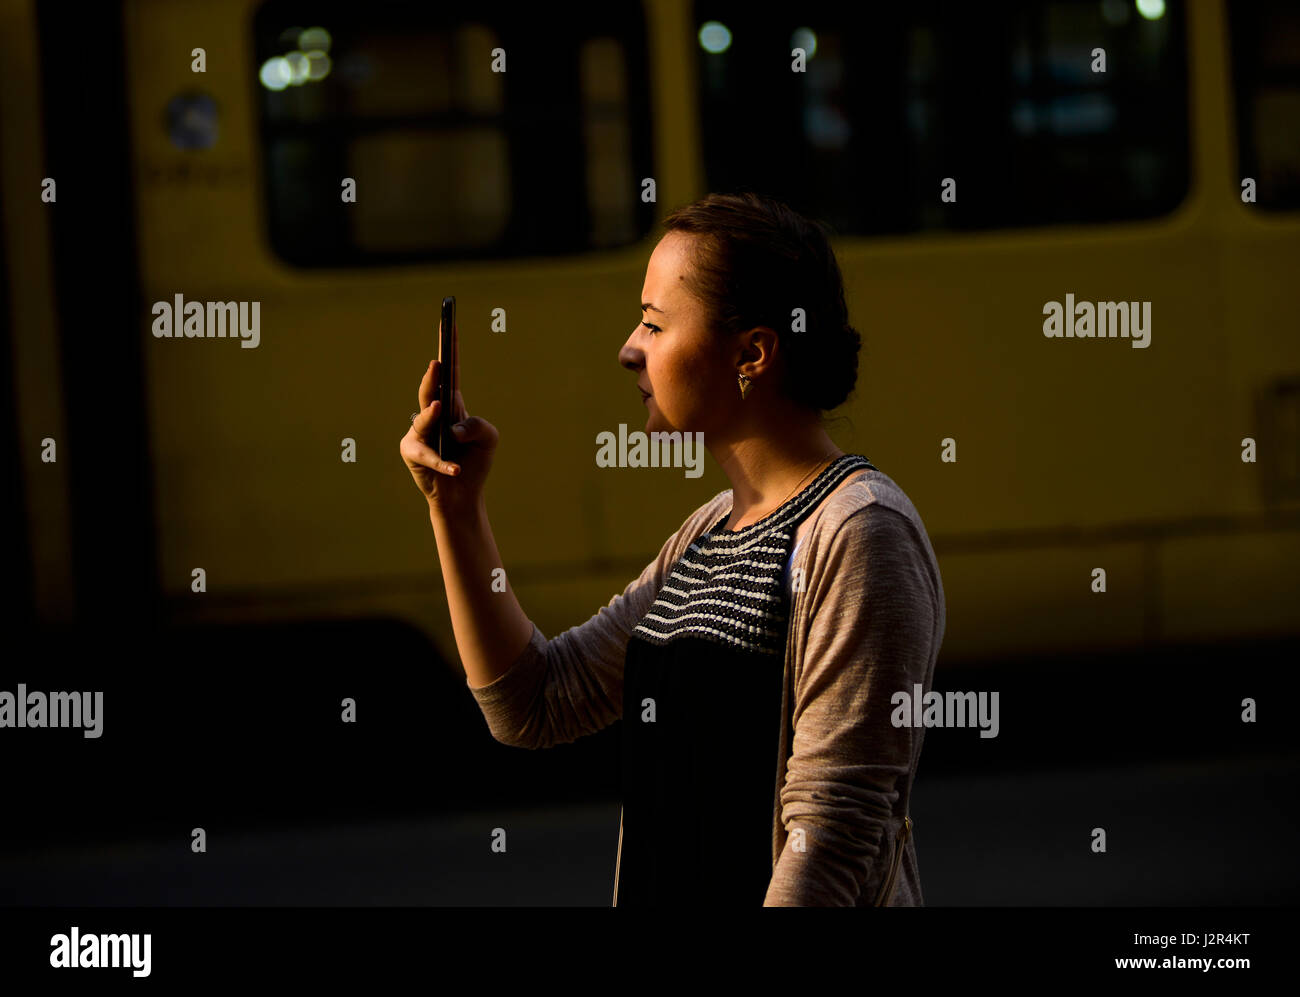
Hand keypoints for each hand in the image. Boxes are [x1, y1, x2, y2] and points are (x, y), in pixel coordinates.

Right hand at [400, 353, 497, 512]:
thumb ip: (479, 427)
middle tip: (436, 362)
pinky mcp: (413, 454)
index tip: (449, 322)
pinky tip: (456, 468)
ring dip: (432, 416)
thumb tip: (454, 429)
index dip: (449, 348)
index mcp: (453, 404)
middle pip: (431, 389)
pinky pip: (428, 456)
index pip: (450, 372)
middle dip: (432, 376)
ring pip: (425, 420)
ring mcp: (420, 433)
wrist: (463, 496)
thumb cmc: (474, 462)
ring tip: (441, 407)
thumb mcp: (489, 440)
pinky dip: (444, 463)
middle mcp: (433, 414)